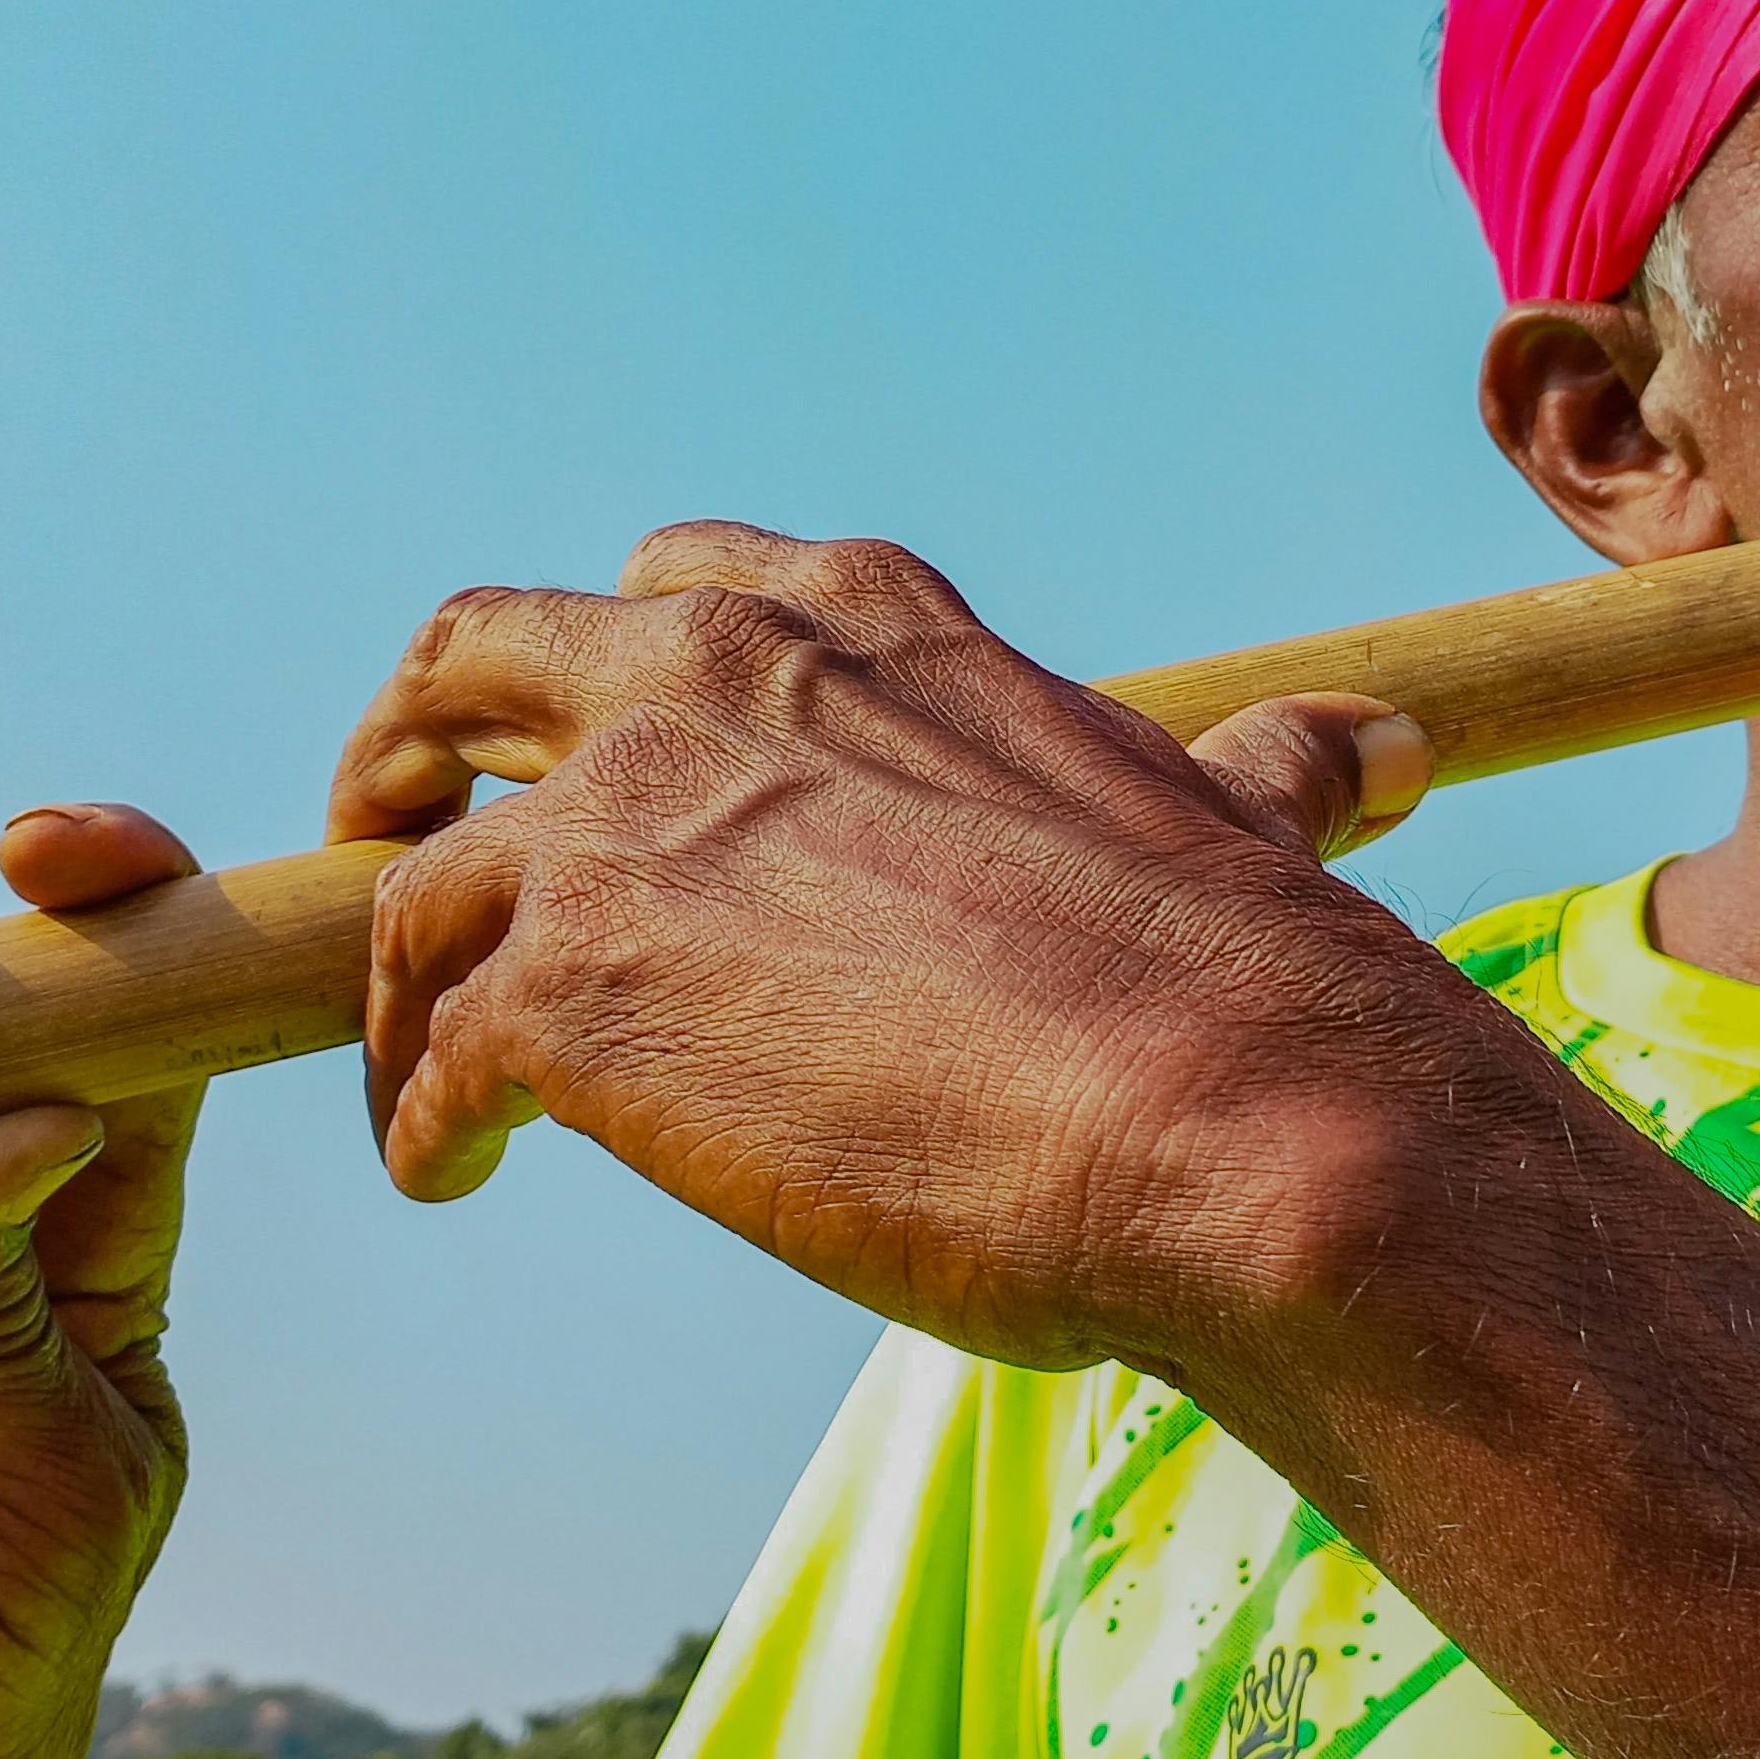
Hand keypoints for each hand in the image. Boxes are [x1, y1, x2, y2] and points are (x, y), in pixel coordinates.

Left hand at [328, 522, 1552, 1376]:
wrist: (1247, 1120)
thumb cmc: (1257, 990)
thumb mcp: (1236, 819)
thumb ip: (1257, 773)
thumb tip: (1373, 742)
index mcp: (872, 628)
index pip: (674, 583)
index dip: (608, 669)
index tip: (591, 744)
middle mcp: (723, 681)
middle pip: (477, 657)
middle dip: (414, 735)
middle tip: (386, 823)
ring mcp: (629, 827)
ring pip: (427, 889)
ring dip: (404, 985)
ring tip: (421, 1080)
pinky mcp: (568, 991)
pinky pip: (434, 1058)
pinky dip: (424, 1119)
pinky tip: (453, 1175)